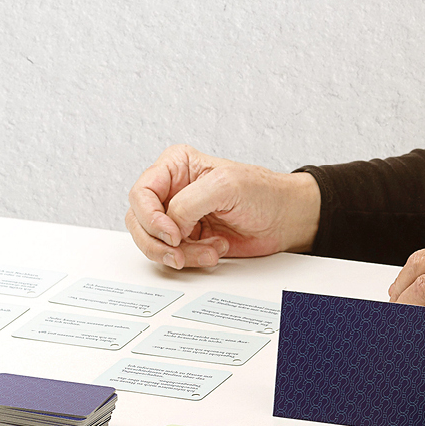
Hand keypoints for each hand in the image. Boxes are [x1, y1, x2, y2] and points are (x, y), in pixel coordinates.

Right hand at [123, 145, 319, 268]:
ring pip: (153, 242)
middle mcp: (171, 190)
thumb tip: (168, 226)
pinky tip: (214, 250)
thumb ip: (188, 202)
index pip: (141, 193)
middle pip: (139, 221)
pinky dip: (191, 259)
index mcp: (175, 166)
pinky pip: (172, 255)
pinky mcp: (187, 239)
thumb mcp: (225, 186)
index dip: (150, 217)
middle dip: (159, 242)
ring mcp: (177, 217)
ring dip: (179, 254)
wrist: (285, 219)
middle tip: (179, 252)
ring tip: (208, 251)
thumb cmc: (263, 193)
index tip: (172, 233)